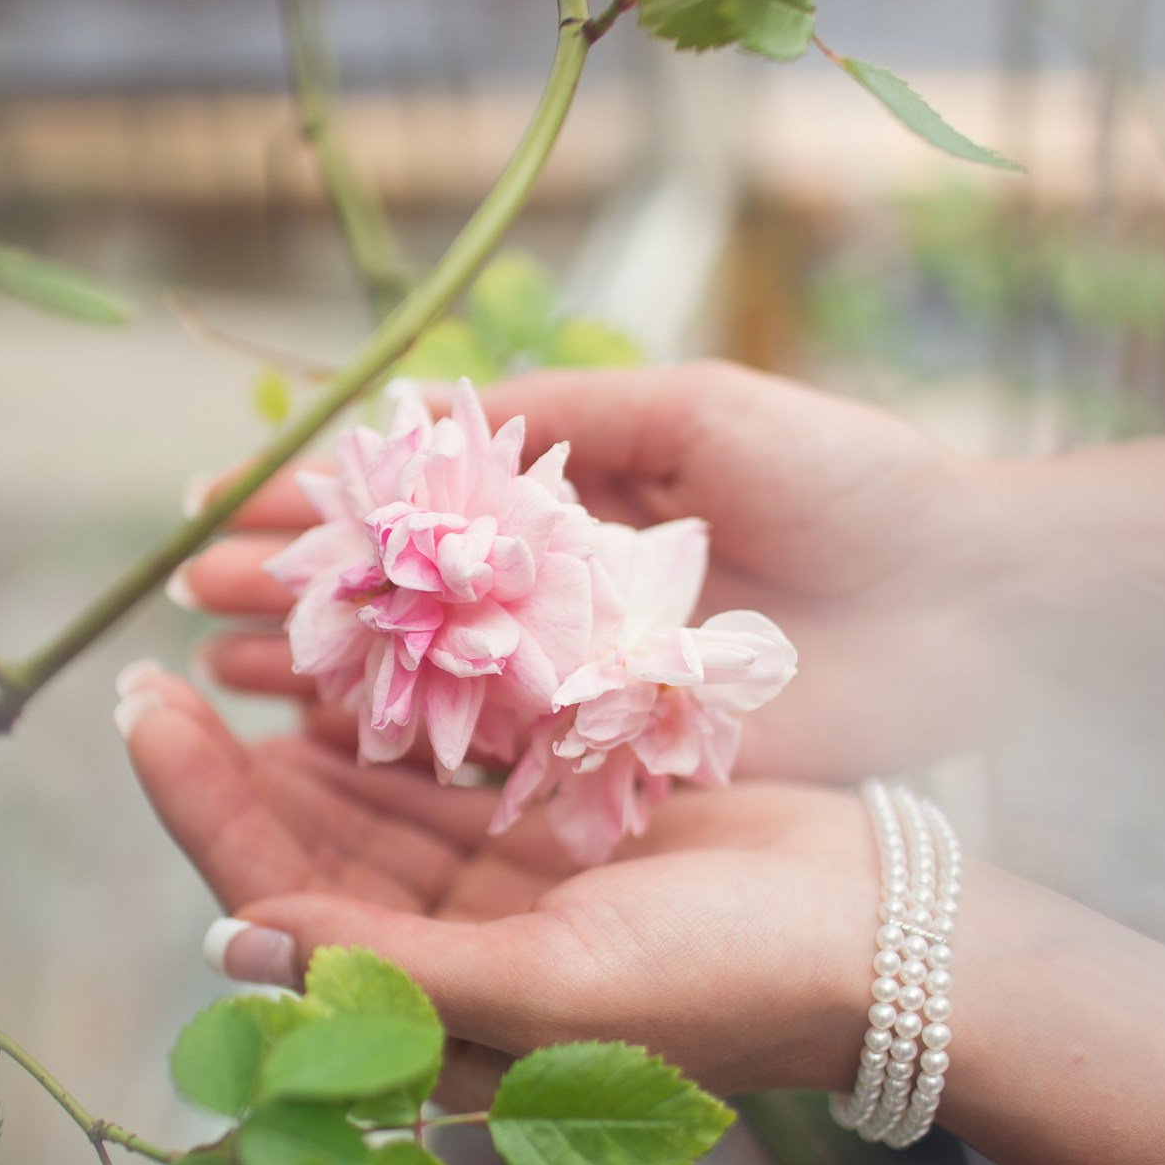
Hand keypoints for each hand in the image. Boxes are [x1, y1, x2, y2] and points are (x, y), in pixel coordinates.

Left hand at [116, 665, 876, 1099]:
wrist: (873, 936)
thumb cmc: (723, 984)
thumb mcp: (554, 992)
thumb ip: (394, 971)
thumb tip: (230, 940)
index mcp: (437, 1015)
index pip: (282, 905)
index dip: (202, 814)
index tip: (141, 715)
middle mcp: (454, 953)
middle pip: (306, 848)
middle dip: (223, 768)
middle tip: (149, 672)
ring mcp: (503, 885)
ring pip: (366, 804)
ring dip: (296, 738)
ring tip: (221, 658)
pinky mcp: (554, 825)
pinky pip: (443, 770)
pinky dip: (391, 723)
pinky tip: (337, 670)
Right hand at [183, 361, 1019, 781]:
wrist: (969, 598)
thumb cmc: (846, 482)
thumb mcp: (696, 411)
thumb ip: (561, 419)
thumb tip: (423, 411)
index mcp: (580, 500)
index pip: (418, 504)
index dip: (322, 506)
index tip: (218, 508)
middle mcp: (563, 591)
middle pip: (401, 595)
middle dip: (298, 593)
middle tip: (196, 602)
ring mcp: (583, 677)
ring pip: (424, 677)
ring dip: (323, 671)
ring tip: (225, 669)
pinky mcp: (619, 753)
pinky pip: (489, 751)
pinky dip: (401, 741)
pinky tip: (317, 736)